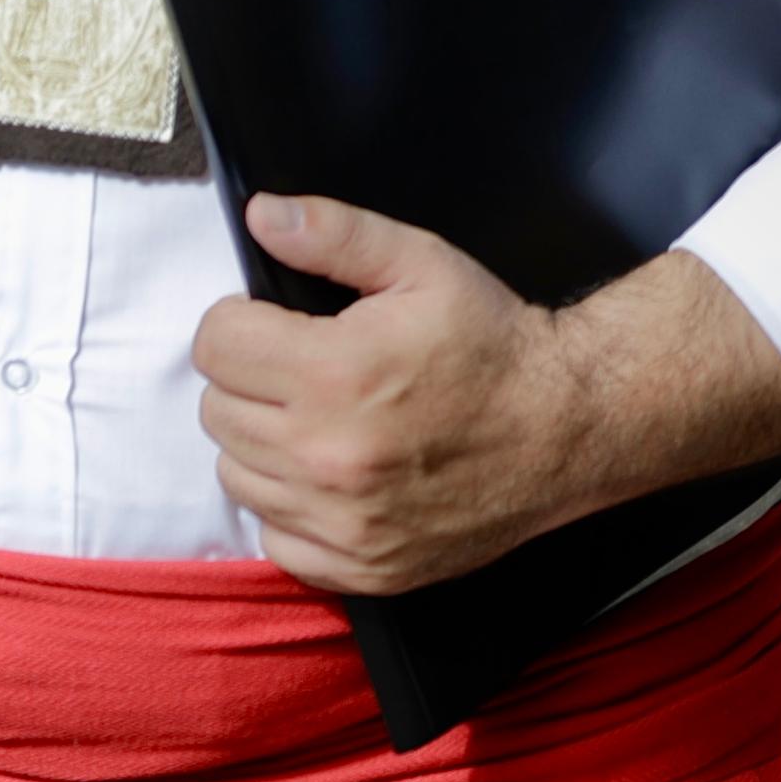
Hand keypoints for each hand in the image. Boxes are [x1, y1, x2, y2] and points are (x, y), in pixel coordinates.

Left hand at [194, 196, 607, 595]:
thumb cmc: (494, 346)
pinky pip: (273, 537)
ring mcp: (340, 520)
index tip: (270, 326)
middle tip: (305, 372)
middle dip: (251, 381)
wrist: (564, 429)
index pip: (216, 346)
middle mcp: (326, 455)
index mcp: (334, 372)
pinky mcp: (357, 565)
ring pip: (236, 475)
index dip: (239, 324)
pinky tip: (333, 477)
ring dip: (263, 445)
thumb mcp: (423, 265)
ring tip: (321, 422)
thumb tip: (264, 216)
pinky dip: (290, 507)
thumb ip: (335, 235)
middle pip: (218, 411)